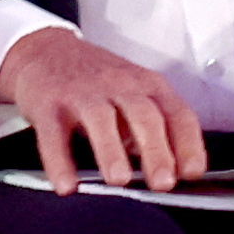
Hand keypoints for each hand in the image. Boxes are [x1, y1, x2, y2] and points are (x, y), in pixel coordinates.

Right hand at [0, 28, 206, 194]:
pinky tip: (66, 184)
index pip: (177, 114)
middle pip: (143, 115)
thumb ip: (151, 126)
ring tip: (118, 180)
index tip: (192, 172)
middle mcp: (117, 85)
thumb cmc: (93, 80)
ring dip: (111, 151)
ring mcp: (80, 92)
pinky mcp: (46, 103)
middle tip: (162, 183)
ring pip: (100, 119)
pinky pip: (53, 134)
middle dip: (156, 151)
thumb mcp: (131, 92)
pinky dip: (59, 161)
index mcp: (146, 85)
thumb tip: (172, 170)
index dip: (188, 144)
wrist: (41, 49)